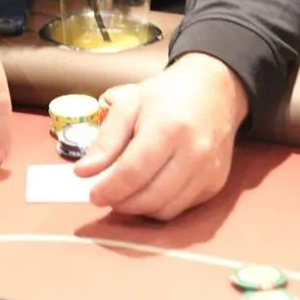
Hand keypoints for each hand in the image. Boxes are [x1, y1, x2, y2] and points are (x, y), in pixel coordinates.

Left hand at [75, 53, 248, 219]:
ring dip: (140, 209)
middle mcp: (193, 153)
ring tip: (125, 194)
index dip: (109, 189)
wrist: (214, 90)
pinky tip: (149, 190)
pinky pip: (182, 208)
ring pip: (166, 210)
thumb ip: (106, 138)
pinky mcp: (216, 184)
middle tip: (106, 195)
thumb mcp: (130, 104)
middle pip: (150, 197)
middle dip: (122, 202)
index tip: (93, 194)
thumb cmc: (167, 95)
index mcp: (168, 128)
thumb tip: (83, 172)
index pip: (133, 172)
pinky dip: (161, 206)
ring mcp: (208, 171)